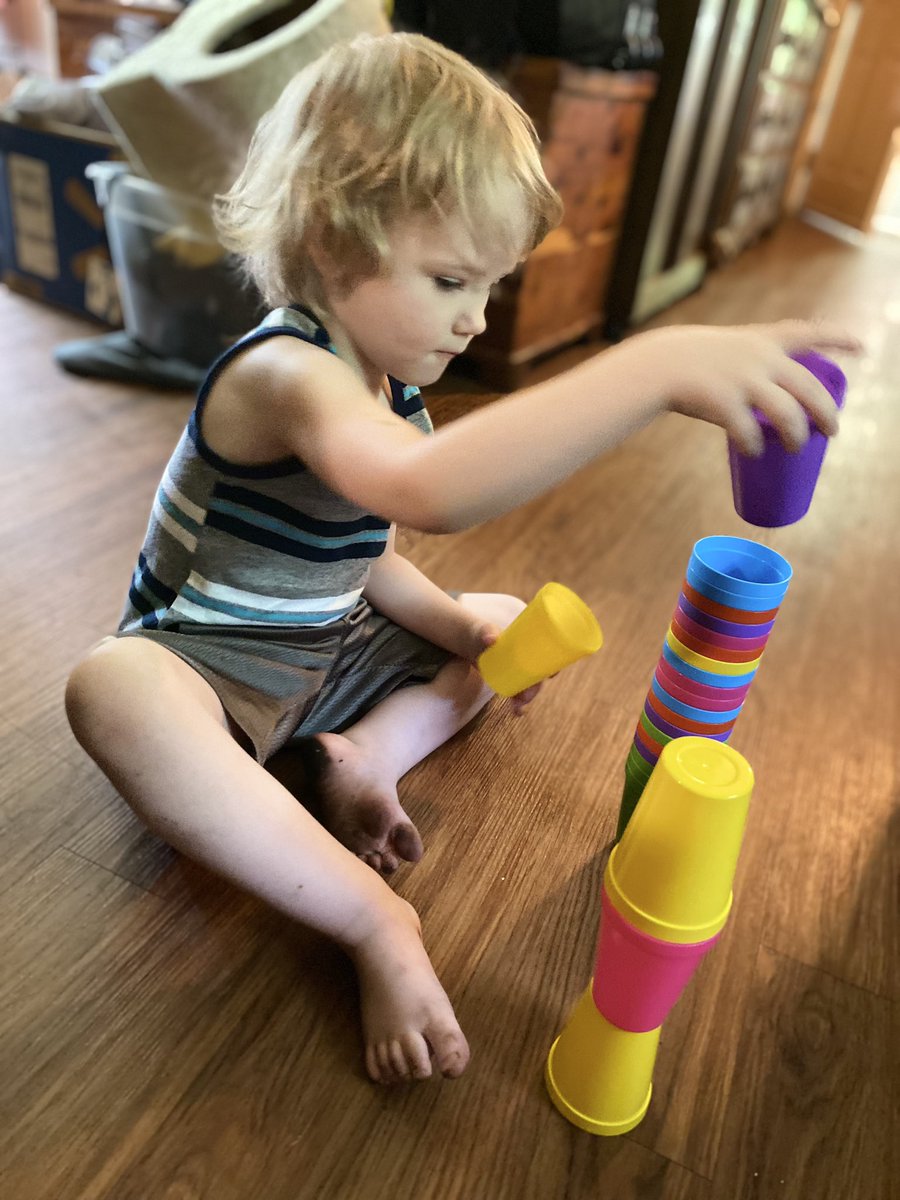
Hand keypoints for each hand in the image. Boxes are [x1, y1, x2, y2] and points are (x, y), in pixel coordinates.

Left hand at [473, 622, 543, 714]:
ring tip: (519, 710)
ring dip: (528, 697)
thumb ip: (486, 632)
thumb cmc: (481, 632)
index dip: (554, 663)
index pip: (549, 651)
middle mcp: (527, 656)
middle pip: (539, 673)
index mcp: (528, 640)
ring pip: (529, 684)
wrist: (469, 642)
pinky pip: (519, 690)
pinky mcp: (509, 678)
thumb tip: (490, 639)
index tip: (551, 675)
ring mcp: (518, 668)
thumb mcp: (483, 630)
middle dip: (536, 687)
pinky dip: (519, 701)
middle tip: (525, 697)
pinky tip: (517, 712)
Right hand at [631, 319, 861, 456]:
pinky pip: (748, 431)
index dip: (840, 339)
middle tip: (832, 432)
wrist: (657, 364)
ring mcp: (744, 380)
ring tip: (797, 448)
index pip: (810, 334)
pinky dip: (753, 445)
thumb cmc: (691, 361)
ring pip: (787, 414)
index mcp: (764, 341)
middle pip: (809, 389)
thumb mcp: (729, 350)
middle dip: (826, 413)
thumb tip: (767, 401)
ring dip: (797, 435)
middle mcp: (761, 358)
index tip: (864, 346)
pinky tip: (753, 453)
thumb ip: (753, 367)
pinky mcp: (725, 401)